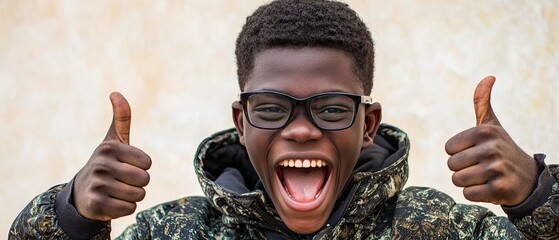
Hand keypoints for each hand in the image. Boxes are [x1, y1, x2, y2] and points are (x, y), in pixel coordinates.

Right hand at [74, 92, 151, 220]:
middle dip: (138, 183)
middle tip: (121, 180)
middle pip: (145, 179)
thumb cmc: (106, 163)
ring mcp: (97, 184)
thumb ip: (121, 118)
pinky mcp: (96, 204)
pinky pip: (129, 209)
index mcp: (109, 148)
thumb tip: (115, 93)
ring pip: (139, 195)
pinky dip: (124, 208)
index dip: (141, 167)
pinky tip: (110, 202)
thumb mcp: (113, 140)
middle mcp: (101, 164)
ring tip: (116, 191)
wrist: (81, 193)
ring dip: (132, 196)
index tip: (125, 165)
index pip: (147, 163)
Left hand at [445, 76, 537, 205]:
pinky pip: (468, 194)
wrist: (528, 178)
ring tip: (484, 177)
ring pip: (457, 180)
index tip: (475, 152)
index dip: (458, 153)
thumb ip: (482, 102)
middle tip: (480, 167)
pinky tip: (489, 187)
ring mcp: (497, 169)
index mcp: (484, 132)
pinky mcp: (499, 189)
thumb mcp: (492, 125)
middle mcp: (492, 148)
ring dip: (468, 182)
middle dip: (462, 169)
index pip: (448, 149)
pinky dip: (475, 194)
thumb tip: (489, 76)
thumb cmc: (501, 149)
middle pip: (451, 166)